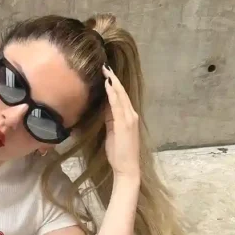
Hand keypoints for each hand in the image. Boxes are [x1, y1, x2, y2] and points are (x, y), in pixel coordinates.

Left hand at [103, 66, 140, 180]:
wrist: (127, 168)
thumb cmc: (119, 153)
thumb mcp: (112, 132)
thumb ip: (109, 119)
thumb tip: (103, 107)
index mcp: (129, 117)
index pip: (120, 97)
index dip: (114, 84)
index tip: (106, 73)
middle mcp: (131, 115)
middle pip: (122, 93)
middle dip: (113, 79)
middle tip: (104, 66)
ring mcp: (129, 119)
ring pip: (121, 96)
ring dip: (113, 82)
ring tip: (105, 70)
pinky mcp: (125, 124)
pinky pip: (118, 105)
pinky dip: (113, 94)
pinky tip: (108, 85)